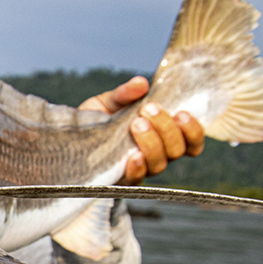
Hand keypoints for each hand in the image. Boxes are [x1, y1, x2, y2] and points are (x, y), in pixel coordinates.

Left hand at [79, 75, 204, 183]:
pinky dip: (138, 167)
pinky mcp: (121, 180)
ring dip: (152, 142)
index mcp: (162, 136)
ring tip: (136, 123)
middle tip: (148, 109)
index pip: (191, 141)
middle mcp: (156, 155)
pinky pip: (137, 179)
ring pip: (160, 163)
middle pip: (177, 150)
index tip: (181, 112)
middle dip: (167, 128)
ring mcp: (140, 169)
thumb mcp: (108, 102)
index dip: (193, 131)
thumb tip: (141, 84)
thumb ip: (125, 93)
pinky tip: (134, 156)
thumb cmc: (97, 121)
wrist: (69, 142)